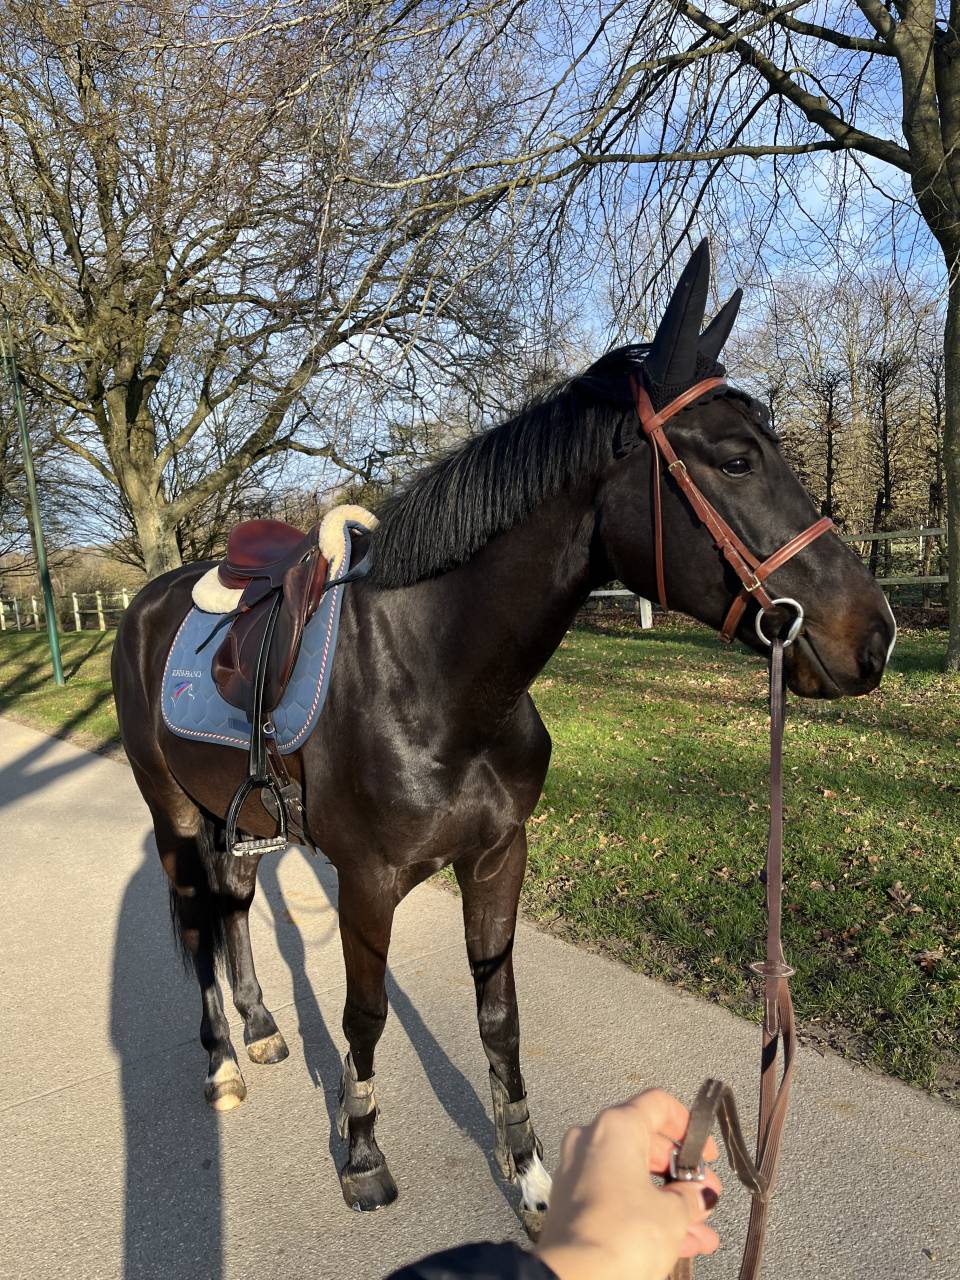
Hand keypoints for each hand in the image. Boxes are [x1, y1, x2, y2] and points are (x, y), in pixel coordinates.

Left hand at [535, 1089, 721, 1279]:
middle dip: (683, 1174)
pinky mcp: (574, 1205)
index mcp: (615, 1127)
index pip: (658, 1105)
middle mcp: (592, 1141)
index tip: (707, 1154)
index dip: (689, 1127)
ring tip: (701, 1231)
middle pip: (647, 1143)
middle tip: (707, 1197)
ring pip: (635, 1177)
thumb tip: (698, 1195)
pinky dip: (647, 1214)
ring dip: (671, 1202)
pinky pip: (619, 1199)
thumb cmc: (624, 1234)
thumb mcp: (673, 1213)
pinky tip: (681, 1243)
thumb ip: (690, 1197)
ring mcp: (580, 1173)